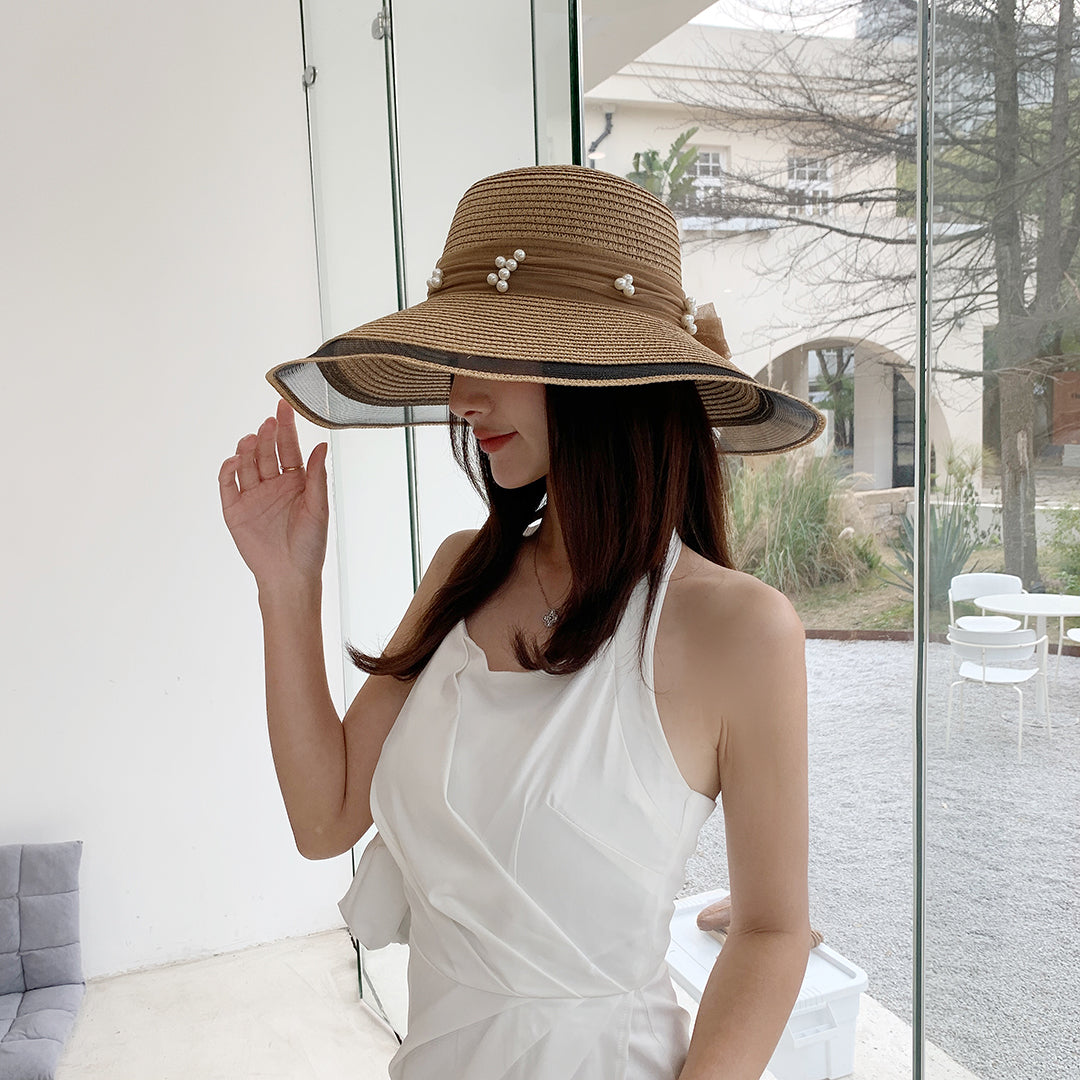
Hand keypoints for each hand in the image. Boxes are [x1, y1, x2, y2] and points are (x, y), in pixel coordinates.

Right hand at [218, 399, 329, 589]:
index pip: (289, 448)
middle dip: (268, 435)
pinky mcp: (234, 509)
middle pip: (267, 452)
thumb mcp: (318, 509)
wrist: (289, 576)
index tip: (284, 406)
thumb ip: (318, 477)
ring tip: (254, 439)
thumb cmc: (310, 546)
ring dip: (248, 449)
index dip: (287, 428)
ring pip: (246, 463)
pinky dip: (229, 469)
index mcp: (296, 481)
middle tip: (269, 422)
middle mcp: (273, 484)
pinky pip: (228, 484)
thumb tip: (322, 445)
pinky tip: (237, 459)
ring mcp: (252, 495)